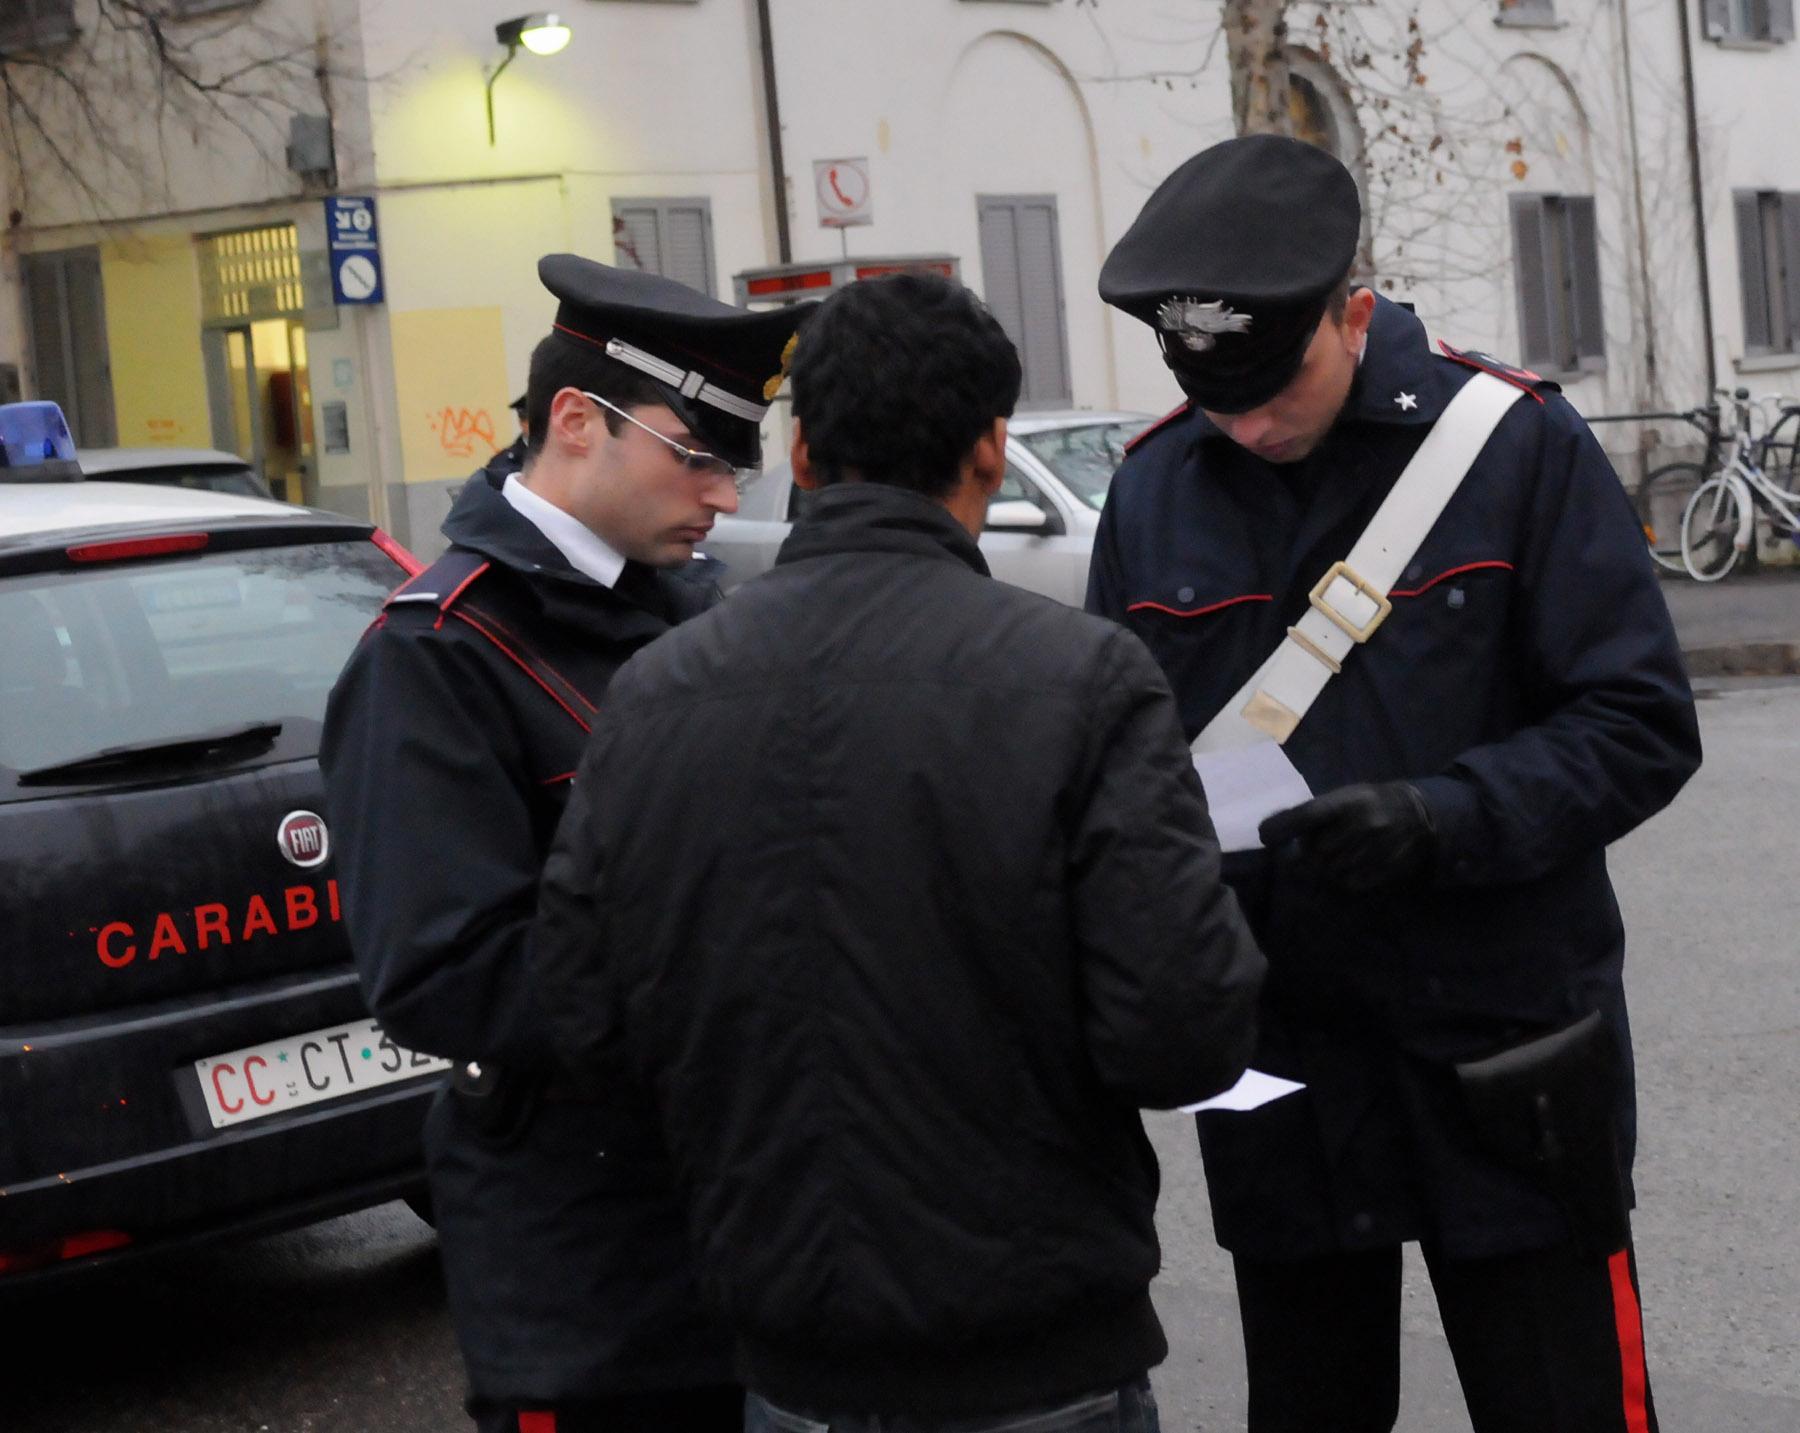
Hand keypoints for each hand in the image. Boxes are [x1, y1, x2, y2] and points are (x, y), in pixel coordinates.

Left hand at [1257, 782, 1438, 889]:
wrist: (1418, 814)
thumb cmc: (1370, 803)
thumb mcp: (1346, 796)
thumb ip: (1316, 813)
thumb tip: (1276, 833)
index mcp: (1350, 800)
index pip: (1308, 814)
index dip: (1283, 826)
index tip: (1264, 836)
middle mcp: (1362, 823)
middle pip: (1315, 850)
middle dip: (1305, 854)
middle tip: (1306, 851)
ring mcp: (1375, 848)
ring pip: (1329, 870)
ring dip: (1320, 869)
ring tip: (1328, 859)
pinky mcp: (1384, 869)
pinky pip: (1347, 884)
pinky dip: (1337, 881)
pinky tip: (1342, 870)